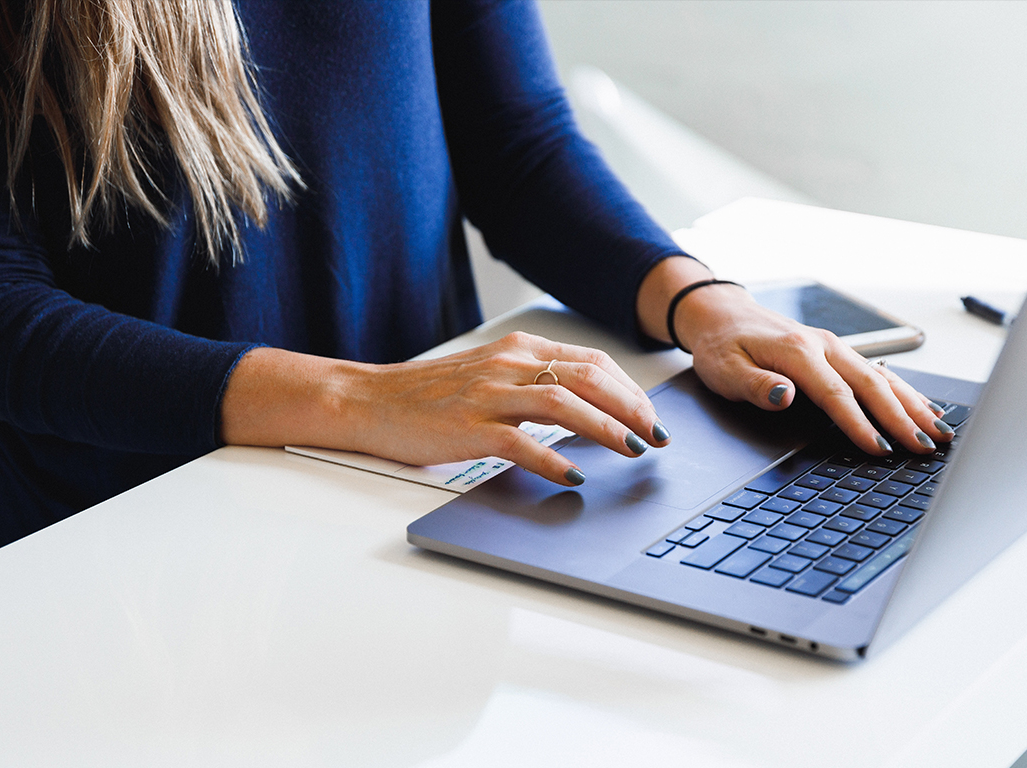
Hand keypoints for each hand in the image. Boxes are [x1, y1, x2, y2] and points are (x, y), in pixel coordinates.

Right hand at [220, 332, 669, 485]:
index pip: (591, 361)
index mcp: (518, 349)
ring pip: (564, 403)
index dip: (630, 388)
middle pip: (588, 377)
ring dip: (606, 428)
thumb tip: (588, 408)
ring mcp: (488, 395)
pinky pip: (521, 443)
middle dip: (632, 407)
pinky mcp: (469, 428)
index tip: (652, 415)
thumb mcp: (490, 375)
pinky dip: (553, 459)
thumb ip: (533, 384)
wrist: (369, 401)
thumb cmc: (429, 396)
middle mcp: (508, 365)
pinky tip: (574, 476)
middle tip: (657, 435)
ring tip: (632, 450)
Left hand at [637, 257, 951, 455]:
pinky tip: (923, 408)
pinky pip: (879, 372)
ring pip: (883, 377)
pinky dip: (905, 391)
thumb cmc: (722, 346)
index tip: (880, 449)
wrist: (722, 314)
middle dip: (902, 418)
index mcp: (798, 351)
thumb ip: (757, 385)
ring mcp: (835, 347)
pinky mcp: (838, 352)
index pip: (836, 394)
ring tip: (939, 432)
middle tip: (926, 447)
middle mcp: (824, 346)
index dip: (860, 424)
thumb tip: (785, 396)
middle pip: (872, 385)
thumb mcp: (725, 370)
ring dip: (913, 405)